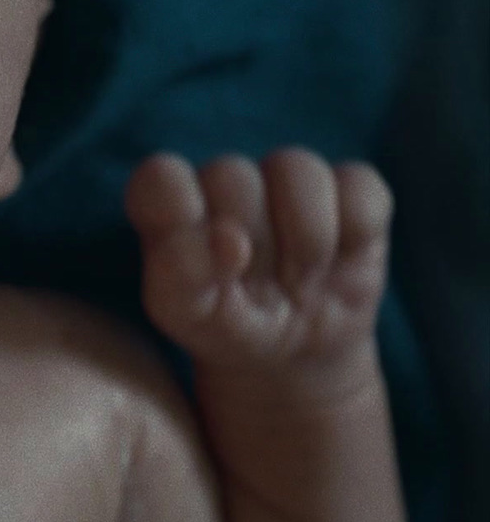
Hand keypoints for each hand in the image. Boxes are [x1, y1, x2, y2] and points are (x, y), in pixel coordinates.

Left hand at [125, 147, 391, 386]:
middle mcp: (225, 179)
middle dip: (249, 243)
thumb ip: (182, 274)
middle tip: (256, 287)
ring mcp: (288, 179)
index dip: (180, 213)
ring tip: (300, 280)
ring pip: (297, 168)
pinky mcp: (350, 188)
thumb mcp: (187, 314)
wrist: (291, 352)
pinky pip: (359, 187)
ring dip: (306, 240)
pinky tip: (340, 262)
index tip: (203, 261)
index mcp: (170, 201)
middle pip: (231, 175)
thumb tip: (229, 240)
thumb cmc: (223, 324)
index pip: (161, 177)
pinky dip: (355, 231)